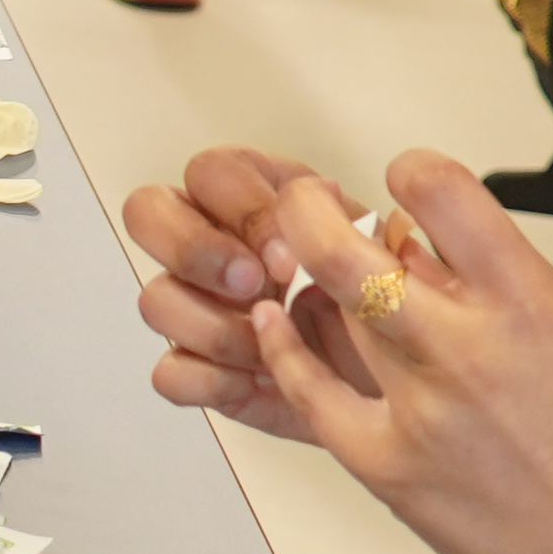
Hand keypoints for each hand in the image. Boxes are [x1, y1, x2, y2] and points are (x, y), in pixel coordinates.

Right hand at [126, 143, 362, 442]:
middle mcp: (211, 240)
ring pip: (155, 299)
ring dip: (214, 327)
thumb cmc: (384, 300)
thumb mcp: (379, 251)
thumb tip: (322, 205)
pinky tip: (257, 381)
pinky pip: (170, 372)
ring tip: (269, 348)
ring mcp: (195, 303)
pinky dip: (211, 381)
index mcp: (254, 194)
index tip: (289, 256)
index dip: (243, 211)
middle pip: (148, 213)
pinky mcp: (198, 367)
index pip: (210, 172)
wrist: (404, 372)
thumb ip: (347, 226)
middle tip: (252, 287)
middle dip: (196, 251)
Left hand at [222, 152, 552, 553]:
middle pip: (347, 248)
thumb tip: (408, 244)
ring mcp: (421, 408)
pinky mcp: (385, 463)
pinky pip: (305, 389)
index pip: (444, 192)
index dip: (409, 173)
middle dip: (309, 211)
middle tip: (304, 202)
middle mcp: (471, 346)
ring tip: (304, 271)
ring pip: (324, 310)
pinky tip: (274, 325)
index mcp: (531, 301)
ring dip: (305, 280)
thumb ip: (484, 288)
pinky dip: (281, 349)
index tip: (399, 182)